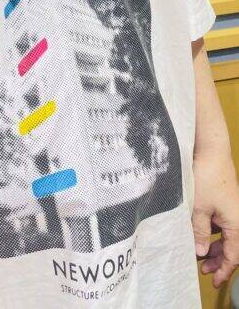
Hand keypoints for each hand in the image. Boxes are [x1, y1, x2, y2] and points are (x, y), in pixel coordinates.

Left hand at [192, 152, 238, 287]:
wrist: (211, 151)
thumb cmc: (206, 177)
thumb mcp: (198, 207)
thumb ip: (199, 231)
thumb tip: (200, 252)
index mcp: (236, 224)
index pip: (233, 256)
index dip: (224, 270)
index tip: (214, 282)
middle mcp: (237, 219)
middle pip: (231, 248)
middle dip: (217, 261)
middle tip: (204, 270)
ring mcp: (231, 210)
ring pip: (225, 237)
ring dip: (213, 247)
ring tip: (198, 255)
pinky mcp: (224, 202)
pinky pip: (220, 225)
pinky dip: (211, 233)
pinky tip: (198, 235)